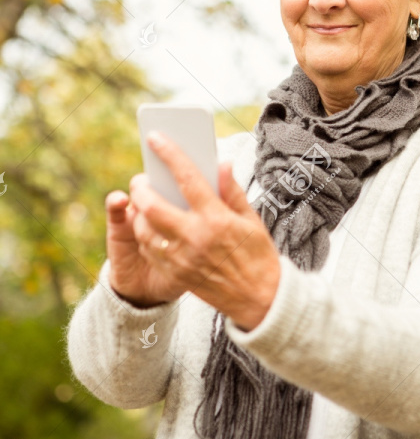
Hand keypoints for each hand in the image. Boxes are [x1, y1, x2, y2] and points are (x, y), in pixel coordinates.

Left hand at [108, 131, 280, 328]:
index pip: (187, 178)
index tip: (156, 138)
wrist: (261, 300)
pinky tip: (151, 226)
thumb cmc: (259, 256)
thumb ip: (232, 191)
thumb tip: (221, 164)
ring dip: (139, 212)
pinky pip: (149, 250)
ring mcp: (183, 258)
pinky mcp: (177, 275)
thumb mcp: (251, 220)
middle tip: (142, 179)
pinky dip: (145, 234)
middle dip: (141, 187)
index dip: (169, 154)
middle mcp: (196, 238)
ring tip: (145, 202)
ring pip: (144, 229)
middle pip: (152, 205)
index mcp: (217, 219)